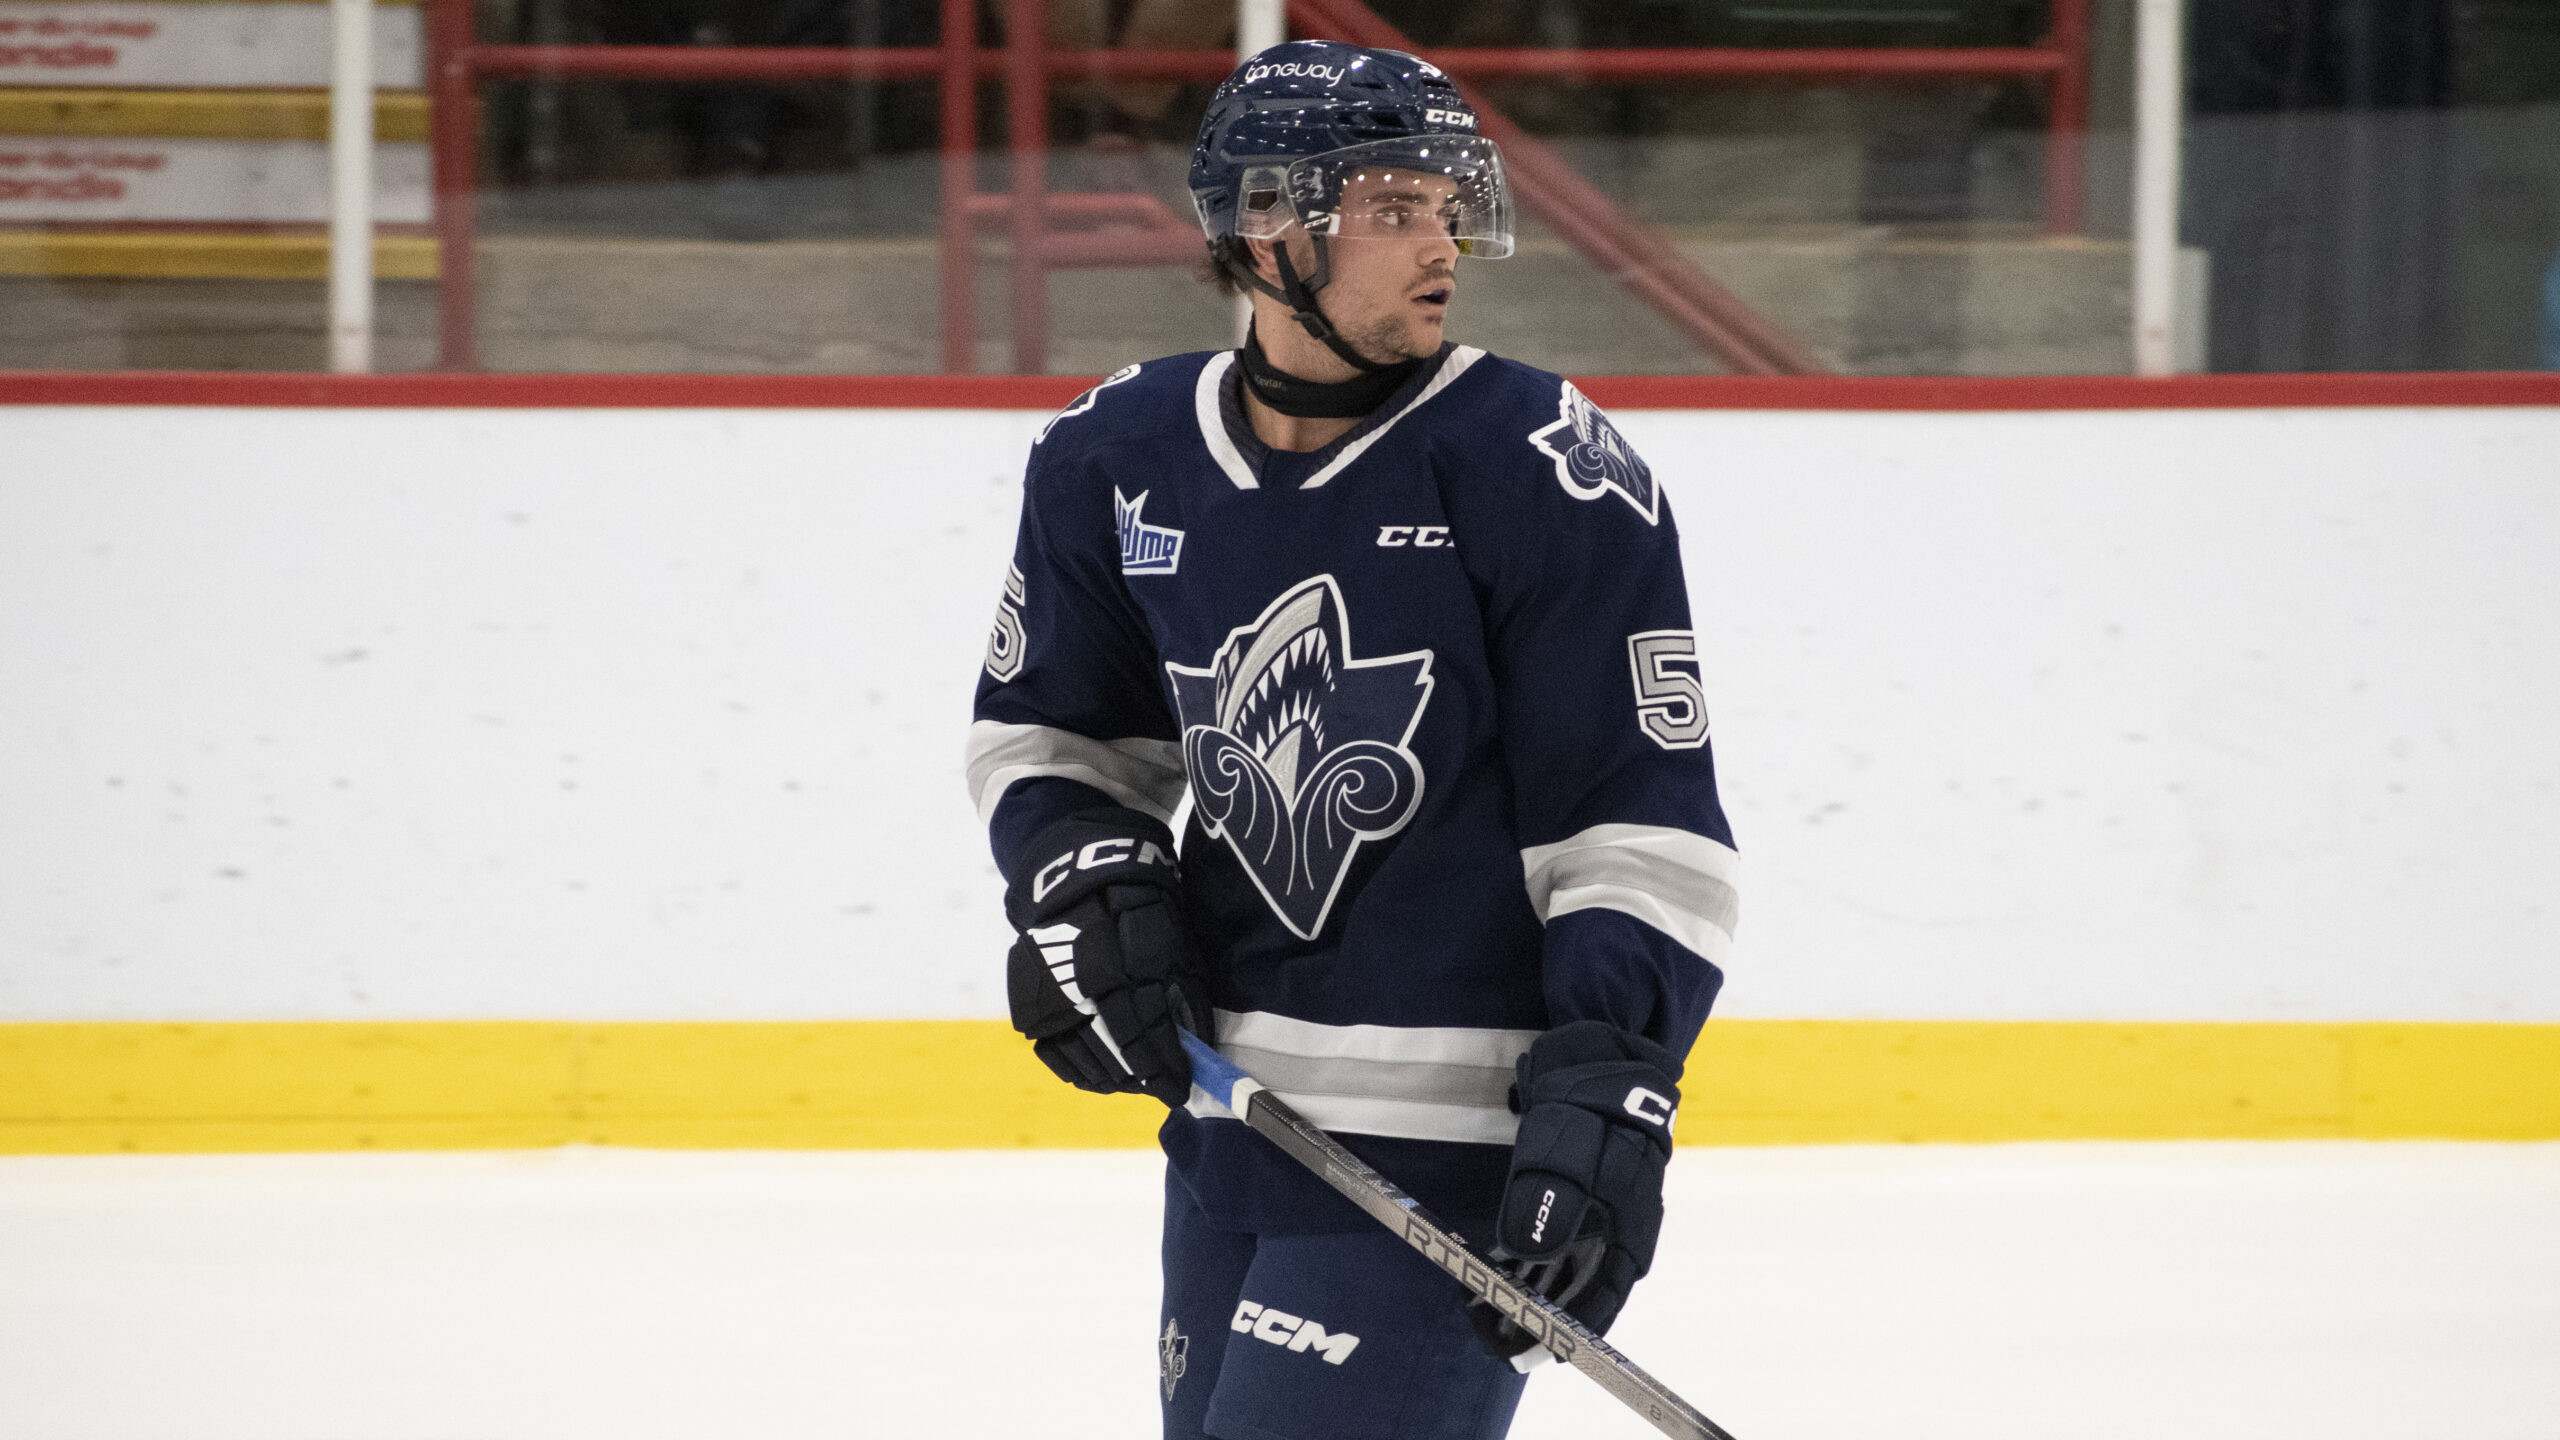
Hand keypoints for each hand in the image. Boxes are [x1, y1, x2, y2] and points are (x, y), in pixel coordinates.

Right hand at [1004, 809, 1209, 1106]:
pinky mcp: (1030, 1004)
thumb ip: (1182, 995)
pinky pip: (1054, 1054)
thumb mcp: (1171, 941)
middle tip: (1163, 1091)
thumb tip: (1195, 1046)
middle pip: (1116, 1054)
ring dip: (1116, 1080)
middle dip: (1145, 1079)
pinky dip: (1080, 1072)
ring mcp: (1050, 998)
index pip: (1147, 1034)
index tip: (1182, 1088)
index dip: (1167, 1067)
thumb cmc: (1138, 906)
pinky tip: (1102, 1078)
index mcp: (1122, 966)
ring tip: (1137, 1085)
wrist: (1076, 879)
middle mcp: (1080, 987)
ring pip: (1085, 1060)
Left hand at [1470, 1021, 1682, 1361]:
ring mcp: (1609, 1206)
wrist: (1597, 1047)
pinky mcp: (1589, 1190)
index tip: (1532, 1350)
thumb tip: (1526, 1253)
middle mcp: (1625, 1221)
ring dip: (1536, 1289)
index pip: (1605, 1292)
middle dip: (1547, 1315)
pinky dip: (1536, 1258)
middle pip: (1587, 1286)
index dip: (1570, 1326)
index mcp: (1631, 1218)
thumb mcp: (1562, 1143)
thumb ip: (1548, 1196)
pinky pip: (1564, 1238)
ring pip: (1573, 1265)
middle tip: (1499, 1334)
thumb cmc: (1585, 1096)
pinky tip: (1504, 1263)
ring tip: (1492, 1307)